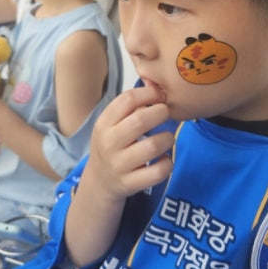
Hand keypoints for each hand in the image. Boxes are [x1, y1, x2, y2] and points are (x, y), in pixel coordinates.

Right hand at [83, 86, 173, 203]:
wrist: (99, 183)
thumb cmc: (111, 146)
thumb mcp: (111, 125)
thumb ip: (130, 107)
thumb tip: (156, 85)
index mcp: (104, 124)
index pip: (128, 99)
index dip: (150, 93)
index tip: (161, 95)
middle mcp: (109, 143)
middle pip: (140, 120)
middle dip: (161, 112)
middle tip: (167, 114)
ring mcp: (119, 165)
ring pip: (153, 146)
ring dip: (168, 138)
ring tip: (167, 138)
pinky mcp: (130, 183)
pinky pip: (158, 171)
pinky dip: (168, 163)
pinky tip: (164, 159)